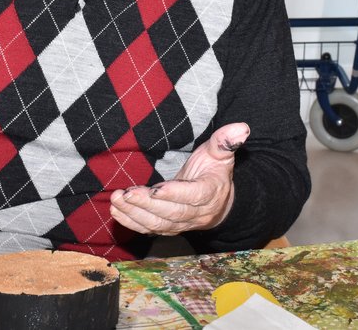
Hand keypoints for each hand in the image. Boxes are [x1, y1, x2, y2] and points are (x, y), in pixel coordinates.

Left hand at [109, 123, 248, 234]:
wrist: (217, 201)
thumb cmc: (214, 172)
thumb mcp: (220, 154)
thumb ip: (225, 141)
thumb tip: (241, 127)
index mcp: (211, 193)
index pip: (194, 196)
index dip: (175, 194)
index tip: (155, 189)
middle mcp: (197, 213)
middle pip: (172, 213)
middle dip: (147, 205)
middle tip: (126, 194)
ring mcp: (182, 224)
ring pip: (158, 224)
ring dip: (134, 214)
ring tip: (116, 200)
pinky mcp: (169, 228)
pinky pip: (150, 230)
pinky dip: (132, 222)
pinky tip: (117, 212)